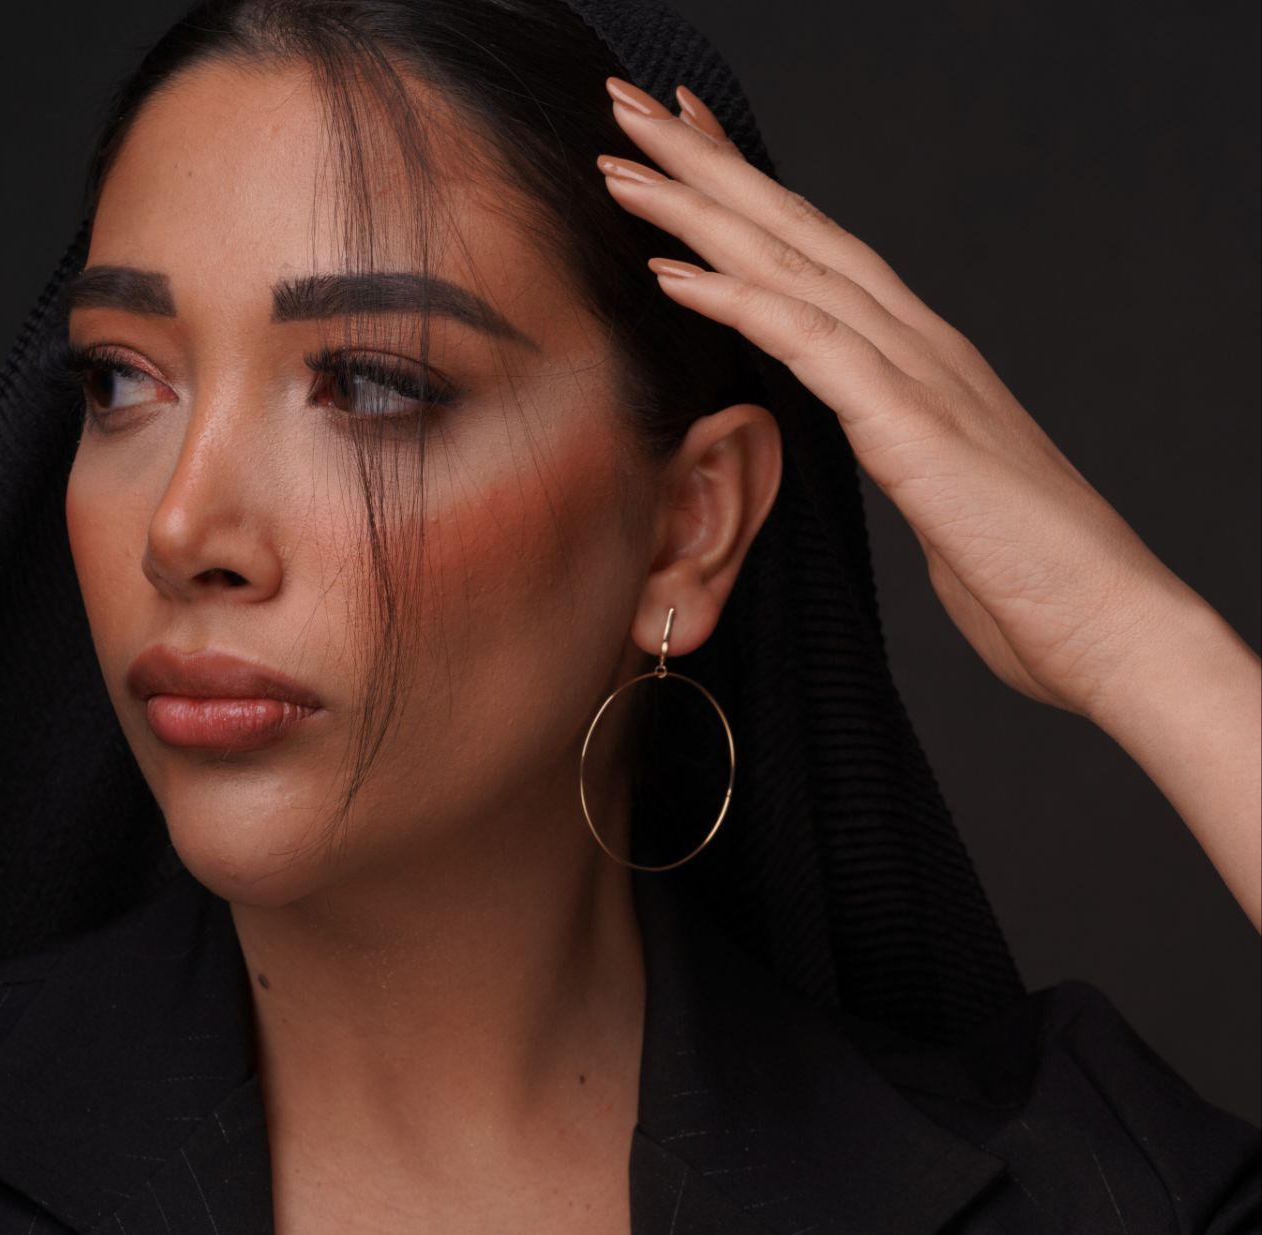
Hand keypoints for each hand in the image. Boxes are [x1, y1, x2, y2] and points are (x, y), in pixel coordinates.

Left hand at [597, 76, 1192, 722]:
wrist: (1111, 626)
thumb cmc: (1028, 574)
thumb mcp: (940, 491)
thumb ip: (901, 445)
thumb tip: (875, 439)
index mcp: (922, 359)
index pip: (820, 252)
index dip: (748, 192)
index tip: (683, 147)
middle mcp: (919, 346)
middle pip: (798, 230)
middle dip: (708, 164)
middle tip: (631, 106)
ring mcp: (920, 377)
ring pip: (794, 265)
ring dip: (703, 206)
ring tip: (624, 157)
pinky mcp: (913, 427)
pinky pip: (808, 342)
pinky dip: (737, 299)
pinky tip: (670, 269)